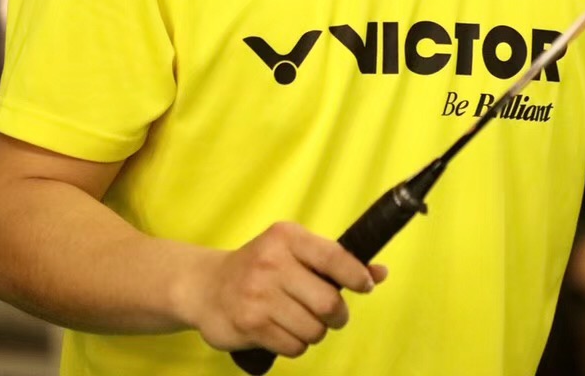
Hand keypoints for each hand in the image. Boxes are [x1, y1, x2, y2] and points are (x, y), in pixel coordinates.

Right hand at [170, 222, 387, 357]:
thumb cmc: (260, 267)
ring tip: (299, 321)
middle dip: (336, 315)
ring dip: (314, 332)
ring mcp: (258, 294)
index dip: (357, 275)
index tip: (364, 286)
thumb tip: (380, 273)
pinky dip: (295, 345)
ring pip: (313, 329)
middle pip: (328, 302)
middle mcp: (272, 263)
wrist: (204, 285)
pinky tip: (281, 331)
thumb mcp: (294, 252)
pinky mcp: (249, 324)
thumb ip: (336, 261)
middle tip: (330, 315)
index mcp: (287, 238)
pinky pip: (293, 347)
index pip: (334, 256)